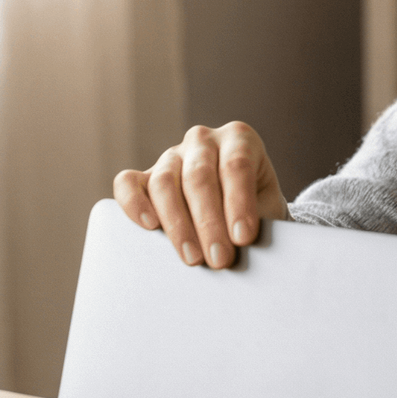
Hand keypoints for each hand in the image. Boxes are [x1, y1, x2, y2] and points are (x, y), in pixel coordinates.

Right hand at [113, 122, 290, 268]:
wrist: (239, 211)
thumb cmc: (257, 208)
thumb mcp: (268, 208)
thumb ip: (259, 219)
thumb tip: (244, 245)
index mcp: (240, 139)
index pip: (236, 166)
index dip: (239, 203)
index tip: (243, 238)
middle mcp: (203, 141)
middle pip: (199, 177)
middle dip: (209, 223)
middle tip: (219, 258)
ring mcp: (172, 156)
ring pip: (165, 183)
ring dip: (178, 225)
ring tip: (192, 258)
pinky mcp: (145, 176)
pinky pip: (129, 183)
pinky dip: (134, 203)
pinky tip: (148, 226)